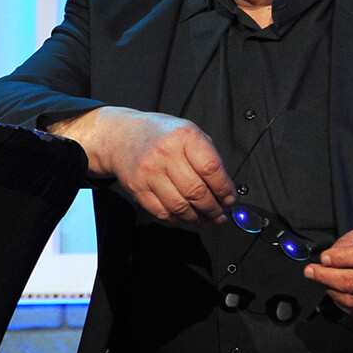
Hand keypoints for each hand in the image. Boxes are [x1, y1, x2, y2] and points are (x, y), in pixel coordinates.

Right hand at [54, 106, 234, 226]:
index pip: (211, 169)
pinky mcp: (137, 188)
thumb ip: (207, 157)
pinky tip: (186, 218)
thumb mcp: (188, 132)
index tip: (229, 199)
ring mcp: (149, 172)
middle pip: (197, 192)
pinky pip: (162, 212)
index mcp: (184, 136)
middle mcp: (165, 153)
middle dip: (213, 209)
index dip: (224, 189)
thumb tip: (224, 191)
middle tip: (220, 215)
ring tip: (206, 220)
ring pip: (180, 206)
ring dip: (197, 219)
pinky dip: (178, 220)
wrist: (122, 137)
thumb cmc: (160, 135)